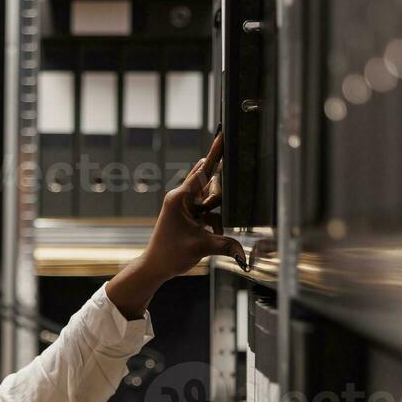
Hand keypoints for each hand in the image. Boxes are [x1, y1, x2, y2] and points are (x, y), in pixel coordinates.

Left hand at [143, 129, 246, 277]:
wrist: (155, 266)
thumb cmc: (170, 254)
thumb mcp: (201, 248)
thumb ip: (227, 246)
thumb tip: (246, 254)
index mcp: (179, 198)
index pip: (202, 170)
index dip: (215, 153)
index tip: (223, 135)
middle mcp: (181, 197)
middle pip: (208, 180)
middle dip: (217, 193)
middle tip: (211, 213)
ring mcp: (184, 204)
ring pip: (209, 195)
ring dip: (215, 210)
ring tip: (208, 228)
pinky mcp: (188, 213)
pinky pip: (208, 209)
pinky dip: (214, 219)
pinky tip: (211, 233)